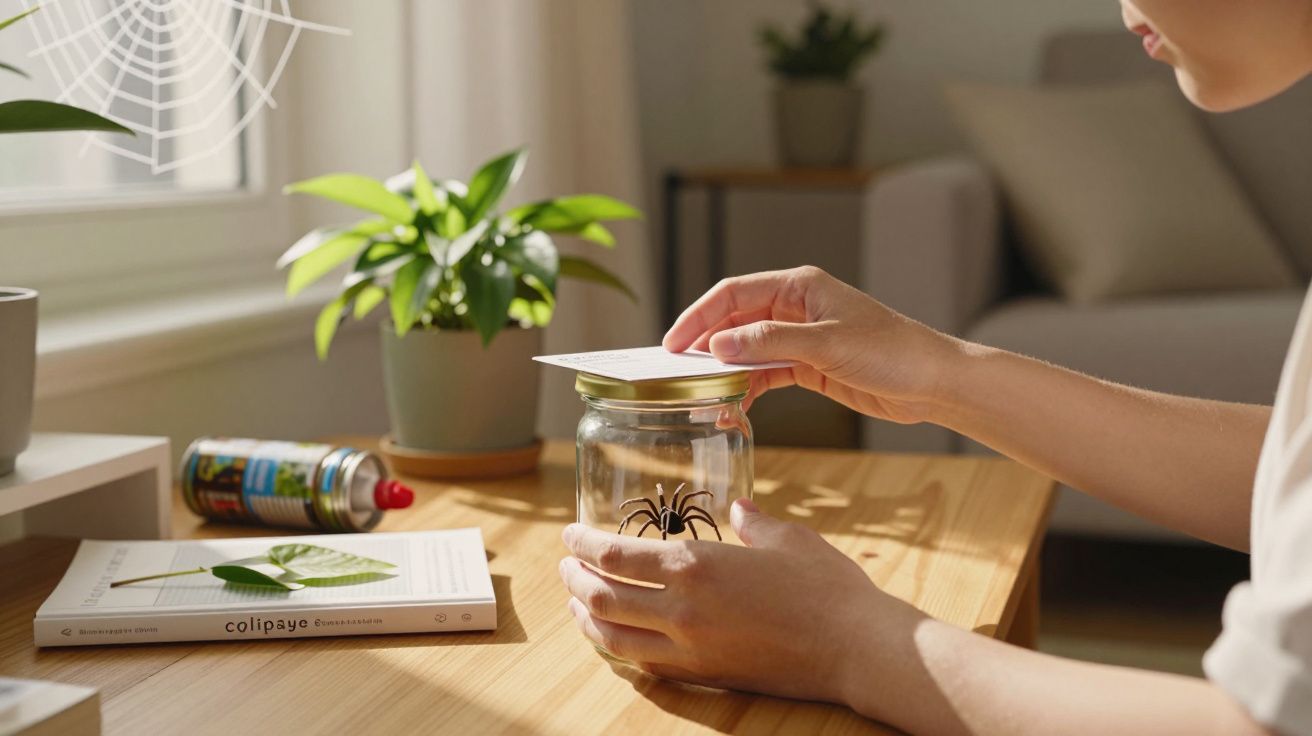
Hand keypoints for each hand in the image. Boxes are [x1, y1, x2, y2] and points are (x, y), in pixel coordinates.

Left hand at [558, 498, 924, 707]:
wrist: (856, 648)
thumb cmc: (827, 587)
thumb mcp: (788, 539)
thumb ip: (754, 521)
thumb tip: (740, 509)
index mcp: (696, 565)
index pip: (614, 555)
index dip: (582, 544)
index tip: (570, 534)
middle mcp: (682, 610)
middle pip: (601, 597)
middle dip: (573, 579)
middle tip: (566, 565)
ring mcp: (690, 648)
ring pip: (613, 637)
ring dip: (586, 617)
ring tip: (578, 600)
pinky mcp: (704, 675)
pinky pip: (643, 663)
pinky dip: (618, 647)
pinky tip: (617, 635)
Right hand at [663, 266, 961, 422]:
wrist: (932, 383)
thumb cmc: (892, 351)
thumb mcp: (826, 344)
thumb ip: (770, 341)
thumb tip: (719, 344)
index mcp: (799, 286)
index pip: (733, 293)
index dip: (699, 316)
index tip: (673, 343)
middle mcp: (796, 308)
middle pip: (735, 320)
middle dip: (705, 343)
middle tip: (675, 370)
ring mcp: (801, 337)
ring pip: (747, 348)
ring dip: (724, 368)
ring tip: (700, 390)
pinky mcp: (809, 366)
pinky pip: (766, 372)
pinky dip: (748, 385)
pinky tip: (733, 403)